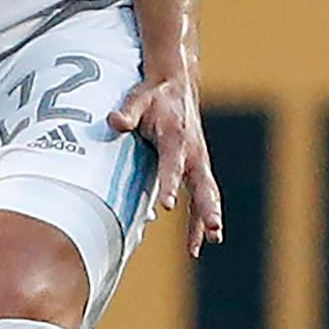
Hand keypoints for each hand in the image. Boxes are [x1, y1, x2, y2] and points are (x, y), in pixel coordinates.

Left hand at [109, 72, 224, 256]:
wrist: (176, 86)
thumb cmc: (154, 96)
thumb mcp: (137, 99)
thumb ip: (127, 112)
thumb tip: (115, 122)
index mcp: (177, 137)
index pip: (173, 165)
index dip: (170, 184)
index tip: (168, 205)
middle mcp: (194, 152)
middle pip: (203, 185)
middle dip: (207, 209)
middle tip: (212, 230)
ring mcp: (199, 161)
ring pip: (208, 194)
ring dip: (208, 217)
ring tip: (211, 242)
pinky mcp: (197, 167)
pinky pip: (203, 196)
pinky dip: (201, 218)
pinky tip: (199, 242)